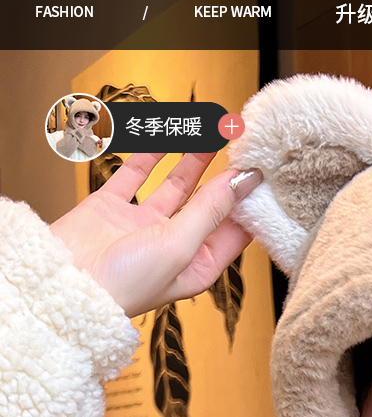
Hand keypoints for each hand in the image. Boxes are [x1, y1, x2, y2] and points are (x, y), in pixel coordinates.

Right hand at [49, 152, 261, 317]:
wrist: (65, 283)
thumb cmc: (126, 283)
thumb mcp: (179, 246)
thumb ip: (209, 211)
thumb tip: (241, 181)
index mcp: (197, 267)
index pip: (233, 231)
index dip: (248, 202)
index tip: (261, 171)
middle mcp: (173, 247)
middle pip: (208, 205)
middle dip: (224, 176)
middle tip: (242, 144)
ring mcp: (142, 225)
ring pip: (175, 185)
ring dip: (194, 160)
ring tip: (214, 132)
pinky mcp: (113, 207)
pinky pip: (135, 173)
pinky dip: (150, 153)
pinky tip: (167, 133)